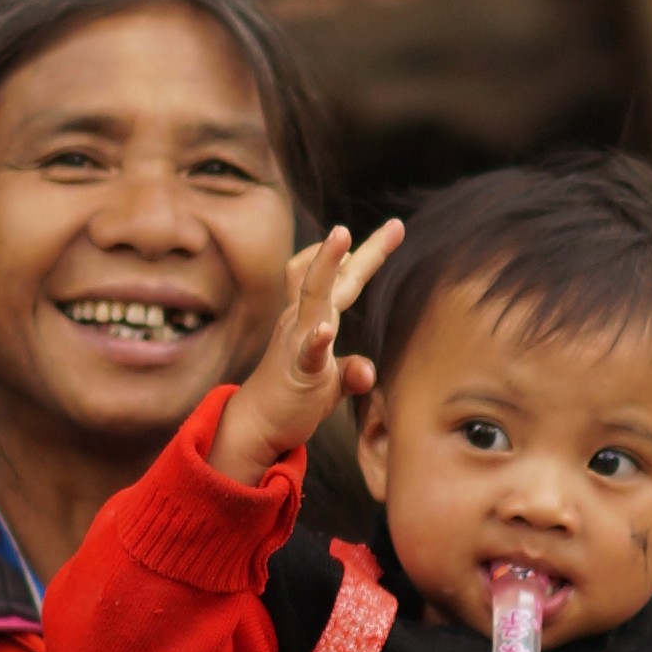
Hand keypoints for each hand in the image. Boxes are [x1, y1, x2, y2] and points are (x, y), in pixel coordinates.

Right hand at [210, 221, 403, 483]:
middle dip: (361, 248)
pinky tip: (325, 330)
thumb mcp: (330, 383)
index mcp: (314, 318)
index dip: (366, 252)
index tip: (395, 227)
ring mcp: (296, 342)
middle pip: (331, 275)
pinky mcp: (296, 371)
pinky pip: (307, 352)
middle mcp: (302, 320)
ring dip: (327, 265)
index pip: (342, 277)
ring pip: (312, 295)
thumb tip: (368, 372)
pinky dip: (316, 340)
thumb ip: (352, 371)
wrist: (256, 426)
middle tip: (395, 225)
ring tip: (342, 236)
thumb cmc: (293, 398)